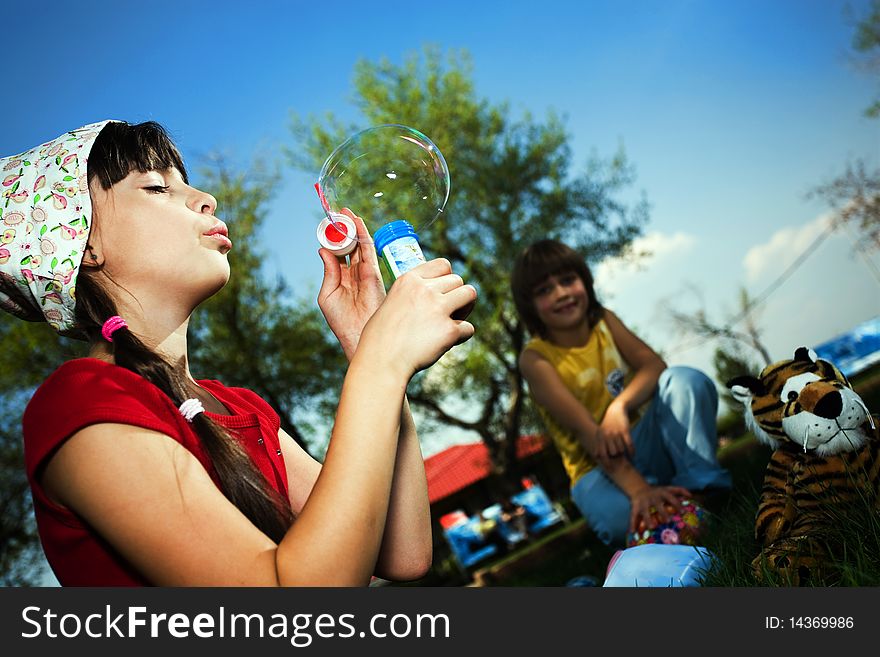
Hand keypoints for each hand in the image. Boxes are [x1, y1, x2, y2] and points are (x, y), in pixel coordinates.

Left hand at [317, 209, 385, 359]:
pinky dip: (363, 234)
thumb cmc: (342, 322)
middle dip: (344, 228)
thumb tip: (323, 249)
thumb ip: (328, 271)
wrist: (359, 335)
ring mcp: (365, 272)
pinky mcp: (374, 273)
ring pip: (359, 244)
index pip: (338, 253)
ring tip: (345, 211)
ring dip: (353, 227)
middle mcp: (354, 273)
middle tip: (338, 212)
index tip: (328, 223)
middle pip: (350, 245)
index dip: (333, 238)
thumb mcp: (328, 294)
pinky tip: (357, 222)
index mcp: (341, 278)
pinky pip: (368, 249)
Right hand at [356, 258, 476, 378]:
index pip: (443, 264)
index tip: (441, 293)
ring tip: (453, 322)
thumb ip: (411, 294)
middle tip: (447, 313)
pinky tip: (448, 343)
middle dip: (456, 295)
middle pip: (458, 280)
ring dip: (465, 309)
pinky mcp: (449, 330)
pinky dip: (461, 336)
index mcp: (408, 280)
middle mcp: (424, 290)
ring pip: (470, 294)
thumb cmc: (380, 339)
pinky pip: (469, 328)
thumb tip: (433, 294)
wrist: (380, 362)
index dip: (446, 279)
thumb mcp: (390, 303)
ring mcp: (438, 308)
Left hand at [591, 401, 633, 466]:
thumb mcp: (600, 433)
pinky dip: (632, 452)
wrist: (615, 411)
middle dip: (617, 458)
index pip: (602, 453)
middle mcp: (607, 436)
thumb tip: (596, 456)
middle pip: (613, 453)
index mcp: (600, 437)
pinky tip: (633, 455)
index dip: (606, 463)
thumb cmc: (607, 424)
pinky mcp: (625, 431)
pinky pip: (629, 445)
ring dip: (624, 454)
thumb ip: (598, 444)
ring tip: (625, 455)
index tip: (610, 470)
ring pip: (621, 450)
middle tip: (619, 459)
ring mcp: (616, 433)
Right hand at [628, 485, 692, 533]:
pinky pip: (633, 515)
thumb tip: (691, 495)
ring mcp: (643, 502)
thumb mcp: (667, 488)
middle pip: (658, 504)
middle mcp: (652, 497)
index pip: (670, 497)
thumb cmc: (657, 491)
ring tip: (652, 527)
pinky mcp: (635, 507)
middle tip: (667, 520)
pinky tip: (633, 531)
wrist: (638, 488)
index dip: (676, 504)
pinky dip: (632, 523)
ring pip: (645, 511)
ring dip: (648, 519)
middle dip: (662, 512)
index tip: (682, 512)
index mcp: (661, 493)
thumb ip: (679, 490)